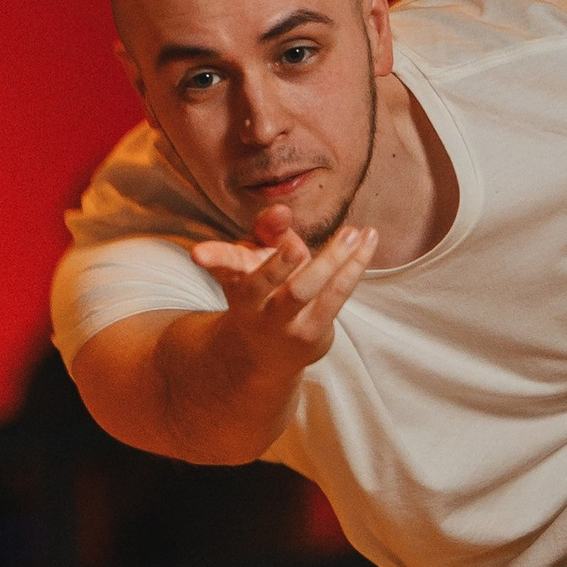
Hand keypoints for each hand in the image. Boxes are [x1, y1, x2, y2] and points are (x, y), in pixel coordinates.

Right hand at [188, 207, 375, 371]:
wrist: (267, 355)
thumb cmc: (263, 294)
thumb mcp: (257, 260)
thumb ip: (268, 232)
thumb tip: (281, 211)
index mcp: (237, 282)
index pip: (223, 265)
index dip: (212, 257)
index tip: (197, 254)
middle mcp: (255, 306)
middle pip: (262, 284)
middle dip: (277, 266)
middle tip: (296, 246)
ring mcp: (283, 324)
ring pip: (305, 290)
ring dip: (331, 259)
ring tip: (354, 232)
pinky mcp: (312, 333)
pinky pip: (336, 296)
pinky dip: (354, 266)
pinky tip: (369, 241)